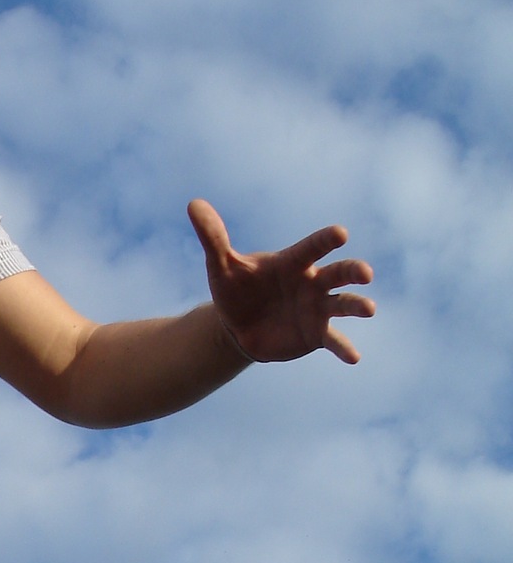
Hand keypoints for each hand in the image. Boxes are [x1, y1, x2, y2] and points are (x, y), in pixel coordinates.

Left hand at [189, 197, 374, 364]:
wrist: (238, 325)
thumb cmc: (236, 289)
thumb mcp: (221, 266)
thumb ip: (213, 237)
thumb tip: (194, 205)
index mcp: (293, 262)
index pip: (312, 248)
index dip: (325, 240)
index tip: (340, 233)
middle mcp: (313, 282)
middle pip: (338, 273)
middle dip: (353, 271)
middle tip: (366, 273)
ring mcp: (318, 308)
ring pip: (344, 304)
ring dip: (357, 305)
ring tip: (369, 308)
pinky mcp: (317, 334)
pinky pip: (334, 339)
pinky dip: (344, 348)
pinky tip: (354, 357)